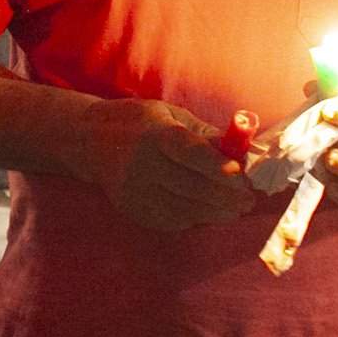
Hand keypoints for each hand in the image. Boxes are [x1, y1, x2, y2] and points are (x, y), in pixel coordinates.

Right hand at [87, 98, 253, 232]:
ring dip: (215, 213)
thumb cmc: (139, 123)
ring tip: (234, 209)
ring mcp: (134, 189)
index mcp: (154, 132)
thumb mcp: (170, 115)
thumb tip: (240, 154)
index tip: (241, 176)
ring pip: (184, 210)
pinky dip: (194, 219)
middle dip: (227, 196)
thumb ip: (204, 135)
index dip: (216, 165)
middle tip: (248, 199)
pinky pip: (171, 221)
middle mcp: (142, 162)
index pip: (188, 151)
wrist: (89, 141)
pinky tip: (206, 212)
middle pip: (191, 186)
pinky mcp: (131, 208)